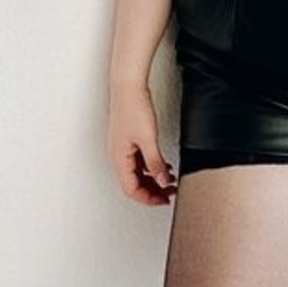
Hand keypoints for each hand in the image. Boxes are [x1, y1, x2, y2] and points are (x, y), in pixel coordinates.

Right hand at [107, 82, 177, 205]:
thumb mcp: (148, 140)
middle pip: (134, 183)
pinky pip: (139, 161)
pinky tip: (163, 164)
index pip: (131, 189)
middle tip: (169, 193)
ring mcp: (123, 148)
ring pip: (137, 173)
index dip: (148, 199)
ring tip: (169, 180)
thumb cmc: (132, 108)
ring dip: (153, 178)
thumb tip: (162, 181)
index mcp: (119, 159)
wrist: (128, 87)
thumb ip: (155, 163)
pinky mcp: (128, 139)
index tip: (164, 200)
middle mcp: (118, 155)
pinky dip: (151, 166)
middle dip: (153, 190)